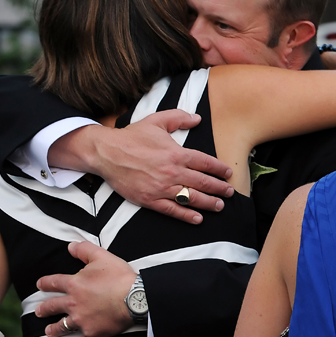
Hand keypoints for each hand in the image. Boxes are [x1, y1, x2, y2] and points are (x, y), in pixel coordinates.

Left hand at [35, 241, 136, 336]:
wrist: (134, 298)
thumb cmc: (120, 277)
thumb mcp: (102, 256)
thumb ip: (84, 250)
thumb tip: (70, 246)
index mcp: (74, 284)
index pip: (53, 283)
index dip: (45, 283)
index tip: (40, 285)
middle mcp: (73, 303)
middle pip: (53, 307)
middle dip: (44, 309)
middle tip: (39, 311)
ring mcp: (81, 320)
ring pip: (62, 326)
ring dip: (54, 329)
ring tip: (49, 331)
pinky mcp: (92, 333)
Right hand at [53, 110, 233, 223]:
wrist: (106, 152)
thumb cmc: (132, 136)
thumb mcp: (156, 121)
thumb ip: (179, 118)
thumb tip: (197, 118)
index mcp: (177, 153)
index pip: (206, 163)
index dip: (220, 169)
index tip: (228, 174)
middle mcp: (172, 172)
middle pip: (203, 182)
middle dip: (219, 188)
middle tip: (229, 192)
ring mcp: (162, 187)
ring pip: (192, 198)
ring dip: (209, 203)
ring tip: (220, 205)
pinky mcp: (150, 199)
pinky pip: (172, 210)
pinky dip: (187, 215)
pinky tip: (198, 218)